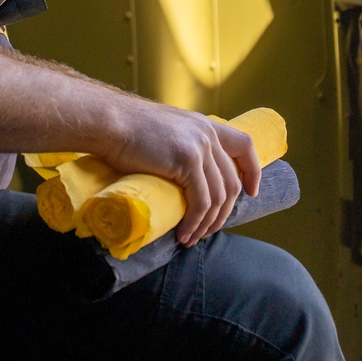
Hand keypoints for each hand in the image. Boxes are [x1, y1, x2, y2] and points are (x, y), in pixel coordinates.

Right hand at [99, 103, 260, 245]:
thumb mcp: (164, 130)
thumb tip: (178, 171)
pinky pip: (201, 202)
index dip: (252, 170)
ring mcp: (199, 146)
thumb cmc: (126, 129)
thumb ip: (179, 143)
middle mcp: (207, 134)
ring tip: (191, 238)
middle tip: (206, 231)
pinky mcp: (186, 160)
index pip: (244, 145)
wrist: (109, 121)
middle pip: (231, 181)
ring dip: (207, 224)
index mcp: (204, 125)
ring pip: (218, 196)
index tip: (251, 192)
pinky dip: (195, 223)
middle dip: (223, 213)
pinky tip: (184, 234)